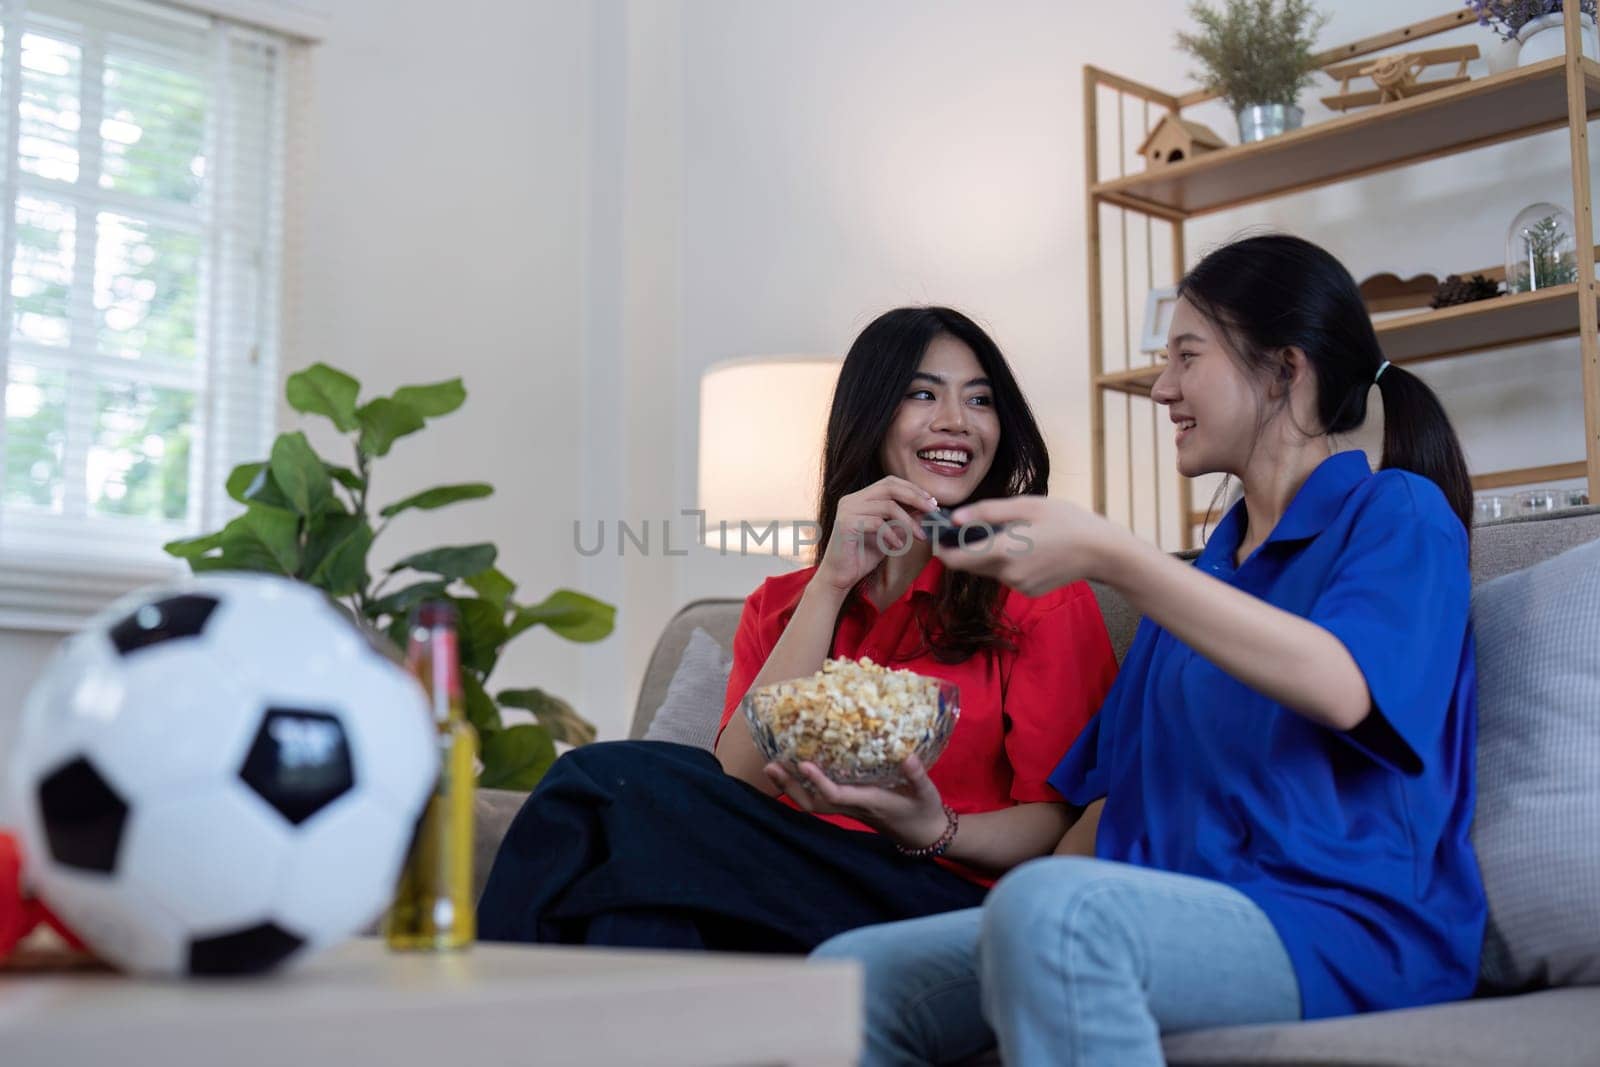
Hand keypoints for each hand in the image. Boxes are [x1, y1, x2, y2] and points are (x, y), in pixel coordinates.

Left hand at [764, 755, 949, 849]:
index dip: (819, 782)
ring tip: (771, 767)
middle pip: (814, 804)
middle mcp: (854, 807)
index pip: (838, 796)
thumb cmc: (924, 811)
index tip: (804, 764)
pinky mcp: (849, 805)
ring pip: (813, 804)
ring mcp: (849, 808)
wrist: (922, 833)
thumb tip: (907, 755)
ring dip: (790, 788)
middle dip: (791, 788)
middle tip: (771, 766)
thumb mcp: (927, 793)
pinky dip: (802, 787)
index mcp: (870, 802)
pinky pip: (820, 799)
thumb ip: (917, 775)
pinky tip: (791, 771)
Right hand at [813, 476, 937, 594]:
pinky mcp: (845, 523)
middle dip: (915, 497)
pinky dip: (892, 534)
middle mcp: (852, 499)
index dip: (912, 489)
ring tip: (919, 535)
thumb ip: (903, 520)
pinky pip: (877, 523)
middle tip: (933, 510)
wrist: (839, 576)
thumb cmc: (862, 556)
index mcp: (860, 498)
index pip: (890, 482)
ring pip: (887, 505)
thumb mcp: (889, 535)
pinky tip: (898, 546)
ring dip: (908, 521)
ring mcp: (847, 510)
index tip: (931, 501)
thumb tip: (927, 508)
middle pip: (889, 487)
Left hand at [931, 496, 1132, 595]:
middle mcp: (1007, 573)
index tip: (935, 539)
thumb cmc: (1067, 521)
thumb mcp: (1027, 506)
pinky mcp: (1029, 591)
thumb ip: (987, 512)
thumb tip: (954, 519)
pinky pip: (1007, 576)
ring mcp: (1018, 585)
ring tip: (1009, 532)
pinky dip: (1007, 562)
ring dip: (989, 554)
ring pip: (989, 570)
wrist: (1101, 552)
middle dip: (964, 550)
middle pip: (970, 565)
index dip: (941, 551)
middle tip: (968, 528)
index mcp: (1003, 550)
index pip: (956, 560)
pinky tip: (1028, 548)